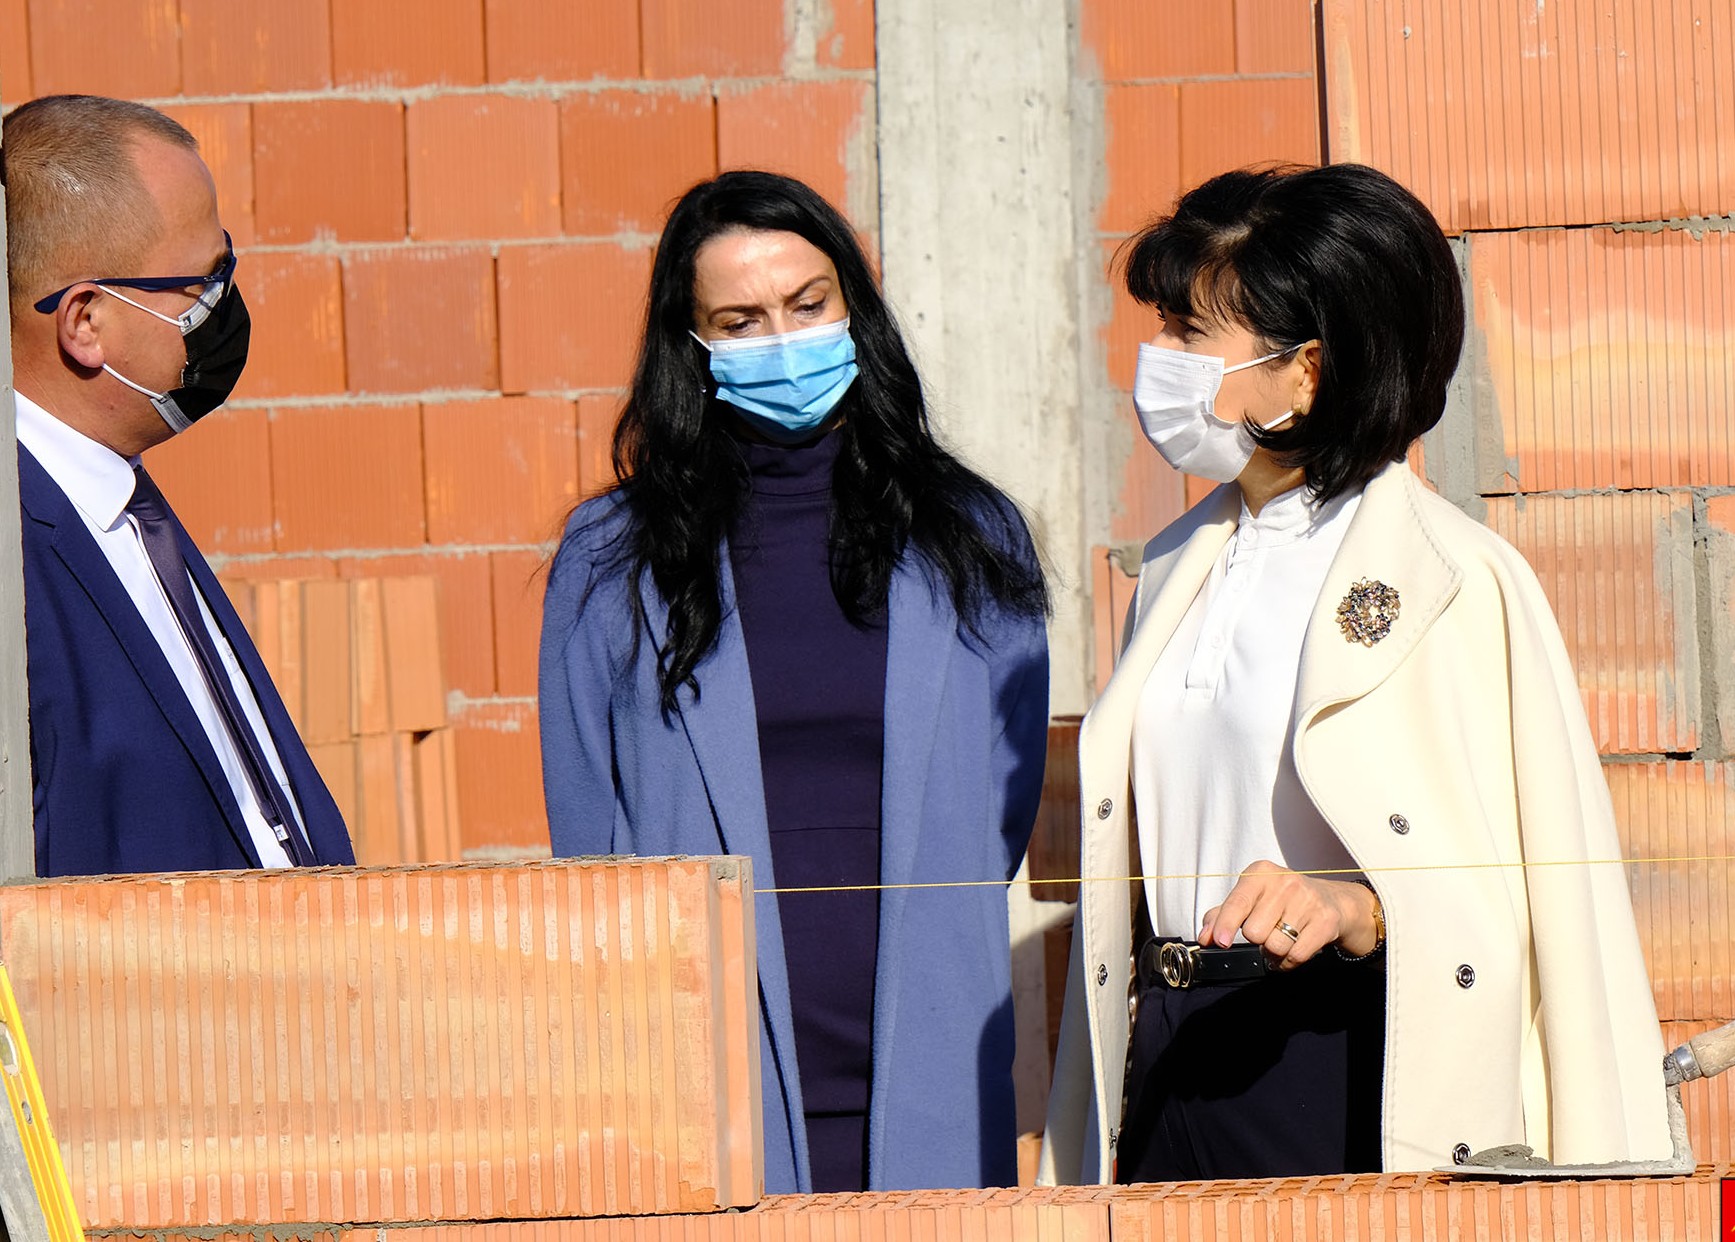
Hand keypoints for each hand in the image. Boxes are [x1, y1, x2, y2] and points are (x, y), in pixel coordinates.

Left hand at [1199, 859, 1380, 968]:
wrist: (1331, 900)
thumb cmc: (1281, 900)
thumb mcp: (1251, 898)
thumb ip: (1222, 915)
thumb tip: (1206, 936)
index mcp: (1260, 873)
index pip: (1238, 902)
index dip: (1226, 924)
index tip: (1220, 941)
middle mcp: (1285, 882)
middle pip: (1254, 932)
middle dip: (1256, 940)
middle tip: (1265, 933)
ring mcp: (1308, 900)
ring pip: (1275, 946)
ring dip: (1273, 954)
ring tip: (1279, 941)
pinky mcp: (1325, 921)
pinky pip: (1296, 955)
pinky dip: (1288, 963)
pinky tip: (1291, 952)